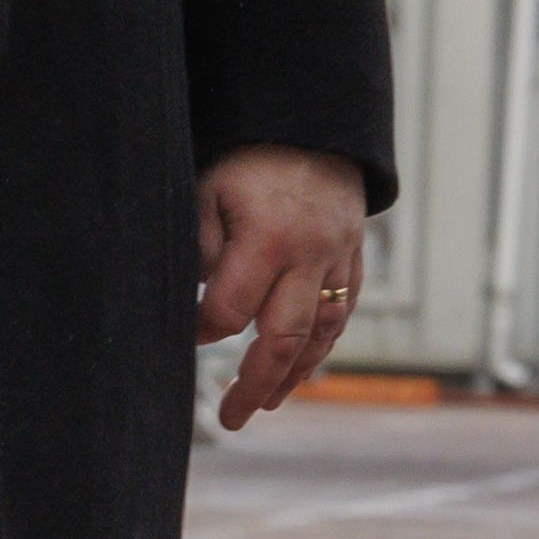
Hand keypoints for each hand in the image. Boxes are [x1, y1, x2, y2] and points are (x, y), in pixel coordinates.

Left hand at [198, 144, 368, 431]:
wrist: (316, 120)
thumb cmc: (250, 155)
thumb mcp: (208, 187)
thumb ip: (200, 243)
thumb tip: (199, 293)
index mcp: (268, 240)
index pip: (229, 312)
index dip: (201, 331)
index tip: (183, 335)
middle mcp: (309, 257)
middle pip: (283, 340)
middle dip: (254, 384)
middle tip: (230, 418)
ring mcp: (338, 258)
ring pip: (321, 333)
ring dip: (294, 374)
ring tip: (268, 402)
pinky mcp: (354, 254)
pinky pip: (343, 309)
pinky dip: (324, 343)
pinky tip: (304, 365)